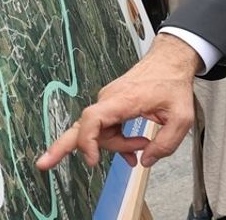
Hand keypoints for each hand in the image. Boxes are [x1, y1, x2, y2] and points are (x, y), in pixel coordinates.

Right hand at [36, 33, 199, 170]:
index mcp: (123, 100)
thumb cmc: (173, 83)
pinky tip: (131, 152)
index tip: (91, 159)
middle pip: (82, 126)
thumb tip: (145, 160)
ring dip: (118, 146)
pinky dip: (115, 142)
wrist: (170, 61)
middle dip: (61, 147)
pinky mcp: (111, 105)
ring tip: (142, 148)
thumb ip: (166, 143)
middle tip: (43, 164)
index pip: (93, 119)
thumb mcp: (182, 117)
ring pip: (101, 133)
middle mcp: (109, 100)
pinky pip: (106, 129)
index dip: (87, 141)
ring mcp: (108, 102)